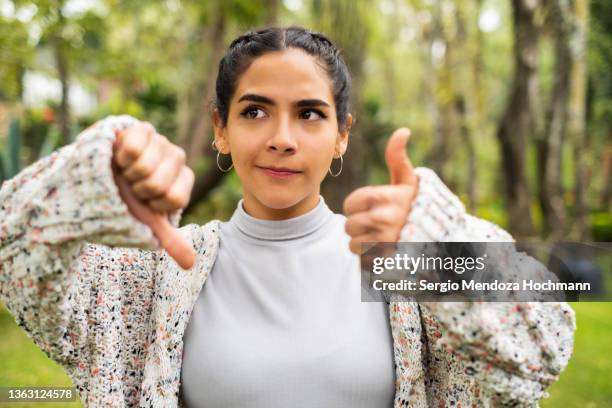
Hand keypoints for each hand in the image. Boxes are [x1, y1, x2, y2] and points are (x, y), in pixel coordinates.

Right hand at [112, 122, 195, 268]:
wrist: (98, 178)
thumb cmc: (125, 198)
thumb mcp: (146, 220)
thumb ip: (169, 239)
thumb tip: (191, 265)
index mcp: (184, 180)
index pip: (174, 199)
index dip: (153, 204)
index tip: (146, 200)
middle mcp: (177, 158)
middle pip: (157, 185)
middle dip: (137, 190)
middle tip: (132, 184)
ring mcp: (161, 141)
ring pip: (143, 167)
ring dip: (126, 174)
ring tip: (125, 170)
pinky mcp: (142, 129)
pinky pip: (133, 148)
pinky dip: (119, 157)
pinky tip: (119, 155)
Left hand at [343, 128, 418, 254]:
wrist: (440, 239)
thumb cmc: (418, 205)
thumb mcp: (408, 181)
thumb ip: (397, 157)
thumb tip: (403, 131)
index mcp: (386, 198)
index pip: (350, 203)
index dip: (358, 206)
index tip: (373, 207)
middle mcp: (384, 220)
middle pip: (349, 225)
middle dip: (361, 226)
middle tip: (379, 224)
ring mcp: (385, 243)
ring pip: (353, 244)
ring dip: (364, 243)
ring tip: (382, 237)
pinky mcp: (385, 262)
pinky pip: (362, 260)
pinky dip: (370, 258)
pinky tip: (384, 251)